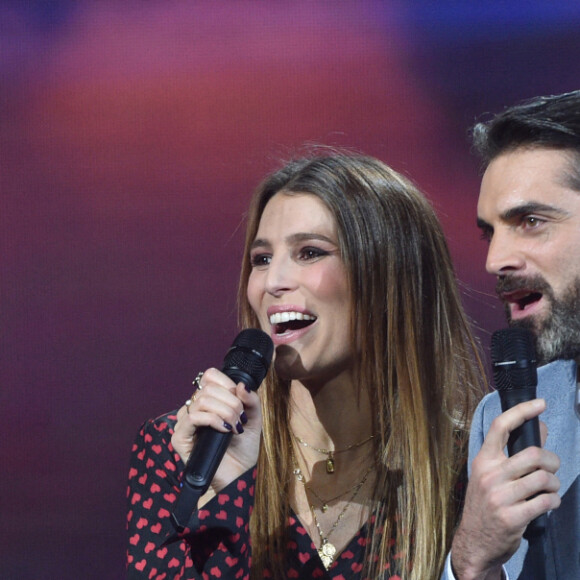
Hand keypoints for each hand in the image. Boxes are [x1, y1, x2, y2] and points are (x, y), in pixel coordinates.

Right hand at [171, 368, 262, 499]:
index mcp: (210, 400)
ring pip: (201, 400)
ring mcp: (186, 423)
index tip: (240, 400)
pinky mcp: (180, 438)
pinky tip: (223, 430)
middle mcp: (195, 408)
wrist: (237, 476)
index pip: (210, 376)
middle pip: (208, 388)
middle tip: (240, 419)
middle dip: (231, 402)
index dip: (227, 383)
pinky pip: (192, 417)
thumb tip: (241, 385)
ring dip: (224, 411)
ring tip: (234, 427)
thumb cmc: (243, 448)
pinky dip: (212, 420)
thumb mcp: (253, 419)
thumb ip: (251, 400)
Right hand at [451, 399, 560, 579]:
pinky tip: (548, 503)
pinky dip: (553, 501)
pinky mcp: (512, 517)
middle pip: (533, 454)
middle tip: (552, 468)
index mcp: (483, 460)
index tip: (540, 403)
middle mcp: (489, 475)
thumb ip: (514, 454)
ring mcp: (500, 496)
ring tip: (550, 488)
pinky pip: (546, 501)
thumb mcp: (491, 476)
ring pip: (544, 478)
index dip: (522, 411)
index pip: (500, 426)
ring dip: (555, 483)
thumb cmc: (486, 504)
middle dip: (552, 460)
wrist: (474, 542)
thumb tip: (540, 429)